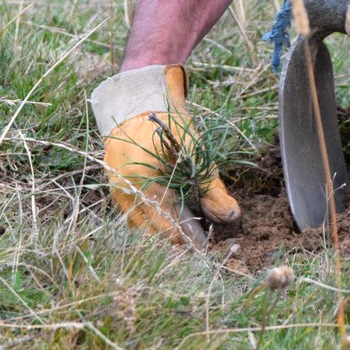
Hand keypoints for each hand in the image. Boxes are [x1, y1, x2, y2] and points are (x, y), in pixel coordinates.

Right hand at [92, 65, 240, 246]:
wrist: (138, 102)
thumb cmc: (169, 125)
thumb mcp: (195, 154)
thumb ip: (212, 189)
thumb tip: (231, 217)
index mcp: (145, 187)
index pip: (169, 232)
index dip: (191, 242)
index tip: (208, 247)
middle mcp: (127, 196)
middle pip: (154, 236)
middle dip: (177, 242)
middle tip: (200, 246)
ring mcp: (118, 194)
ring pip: (143, 229)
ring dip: (164, 234)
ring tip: (187, 235)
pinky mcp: (117, 190)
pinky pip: (135, 216)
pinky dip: (153, 221)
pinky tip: (170, 219)